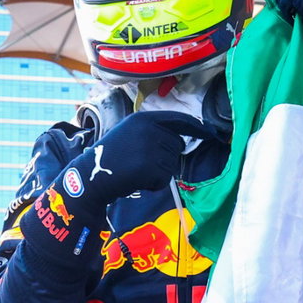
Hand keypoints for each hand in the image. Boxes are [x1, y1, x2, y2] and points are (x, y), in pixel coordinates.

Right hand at [51, 111, 206, 227]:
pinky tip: (136, 180)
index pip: (179, 120)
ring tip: (136, 170)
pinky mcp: (151, 167)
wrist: (92, 176)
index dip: (196, 127)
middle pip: (177, 145)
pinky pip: (164, 179)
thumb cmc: (110, 157)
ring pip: (171, 163)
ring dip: (158, 172)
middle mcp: (150, 130)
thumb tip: (179, 139)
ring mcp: (151, 148)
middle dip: (166, 157)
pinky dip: (153, 184)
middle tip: (141, 162)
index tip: (210, 133)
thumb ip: (152, 131)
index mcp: (144, 118)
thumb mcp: (129, 133)